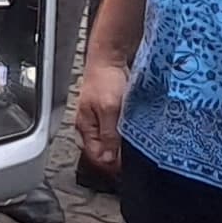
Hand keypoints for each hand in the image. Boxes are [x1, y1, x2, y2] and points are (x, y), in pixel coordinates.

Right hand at [70, 55, 127, 171]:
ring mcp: (100, 118)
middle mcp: (90, 125)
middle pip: (102, 151)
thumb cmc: (105, 77)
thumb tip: (109, 159)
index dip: (112, 165)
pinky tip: (136, 133)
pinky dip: (126, 134)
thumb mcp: (109, 109)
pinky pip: (117, 130)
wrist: (110, 55)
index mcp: (85, 126)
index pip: (96, 156)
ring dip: (122, 146)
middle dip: (116, 157)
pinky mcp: (111, 111)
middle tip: (133, 160)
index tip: (127, 167)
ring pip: (111, 141)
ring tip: (136, 146)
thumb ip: (108, 135)